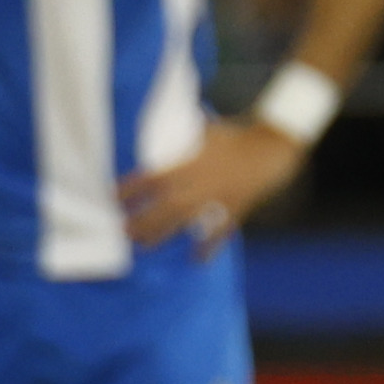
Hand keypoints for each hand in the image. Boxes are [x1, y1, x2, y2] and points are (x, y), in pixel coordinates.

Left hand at [120, 120, 305, 251]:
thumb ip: (184, 134)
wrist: (272, 146)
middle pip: (165, 206)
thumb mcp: (206, 130)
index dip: (131, 189)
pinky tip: (196, 260)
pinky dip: (209, 247)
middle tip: (121, 231)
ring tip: (143, 245)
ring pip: (186, 220)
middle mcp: (201, 184)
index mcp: (190, 163)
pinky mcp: (237, 208)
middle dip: (142, 220)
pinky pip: (221, 231)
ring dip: (163, 233)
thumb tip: (166, 123)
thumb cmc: (237, 134)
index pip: (153, 179)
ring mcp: (219, 199)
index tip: (111, 198)